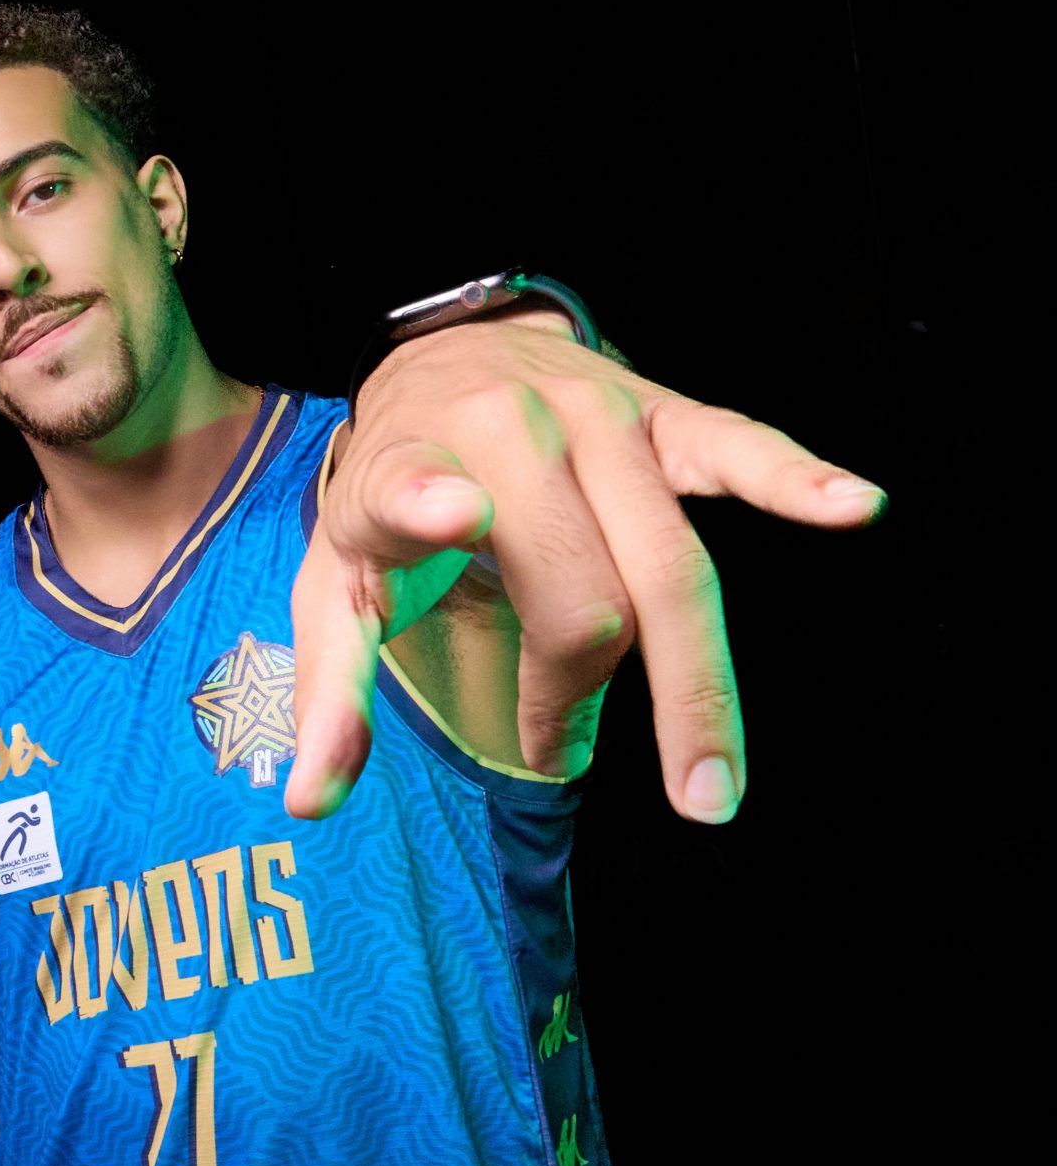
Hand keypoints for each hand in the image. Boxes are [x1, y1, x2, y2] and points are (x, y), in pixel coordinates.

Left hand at [285, 311, 885, 823]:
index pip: (410, 487)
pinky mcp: (663, 411)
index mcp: (405, 468)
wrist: (439, 361)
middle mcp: (506, 434)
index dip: (428, 504)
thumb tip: (309, 804)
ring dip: (696, 681)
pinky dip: (796, 479)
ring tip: (709, 784)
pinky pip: (738, 448)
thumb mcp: (332, 582)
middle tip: (563, 762)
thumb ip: (328, 691)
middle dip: (577, 690)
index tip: (455, 514)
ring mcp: (596, 420)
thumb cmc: (388, 496)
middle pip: (576, 590)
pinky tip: (856, 505)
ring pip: (666, 562)